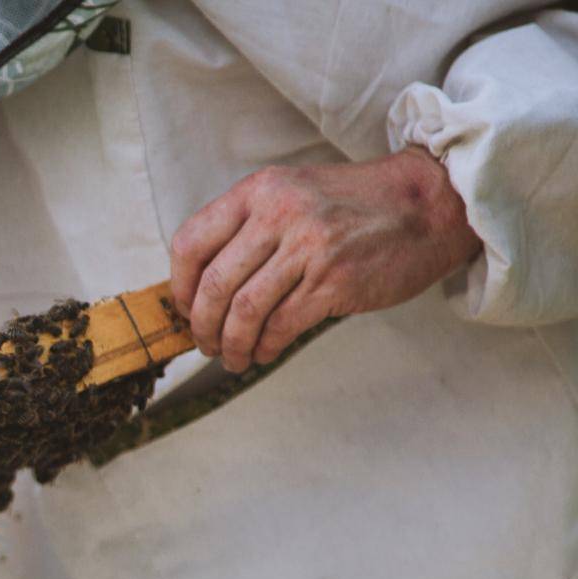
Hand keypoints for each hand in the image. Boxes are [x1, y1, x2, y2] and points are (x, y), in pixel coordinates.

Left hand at [169, 146, 481, 371]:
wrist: (428, 203)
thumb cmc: (354, 207)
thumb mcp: (292, 194)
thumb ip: (248, 229)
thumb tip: (200, 288)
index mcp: (259, 191)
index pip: (190, 243)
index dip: (179, 286)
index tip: (184, 309)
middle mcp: (279, 215)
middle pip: (214, 286)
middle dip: (202, 326)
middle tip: (205, 345)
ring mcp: (308, 248)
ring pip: (244, 311)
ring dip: (231, 344)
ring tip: (232, 357)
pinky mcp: (335, 281)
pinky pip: (281, 325)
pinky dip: (264, 346)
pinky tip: (263, 352)